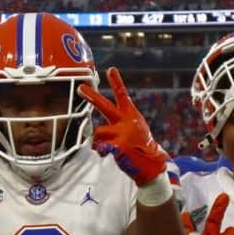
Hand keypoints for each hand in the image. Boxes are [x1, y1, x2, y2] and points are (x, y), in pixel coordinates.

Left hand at [77, 67, 166, 185]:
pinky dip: (100, 151)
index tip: (111, 69)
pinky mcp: (118, 146)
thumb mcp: (136, 129)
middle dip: (91, 96)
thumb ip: (120, 123)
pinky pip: (99, 147)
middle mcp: (126, 122)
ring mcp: (122, 133)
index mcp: (131, 115)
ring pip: (98, 132)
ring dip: (98, 140)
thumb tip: (98, 129)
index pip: (123, 95)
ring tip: (106, 147)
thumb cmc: (141, 146)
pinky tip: (107, 154)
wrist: (152, 165)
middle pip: (105, 106)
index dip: (117, 82)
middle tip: (80, 88)